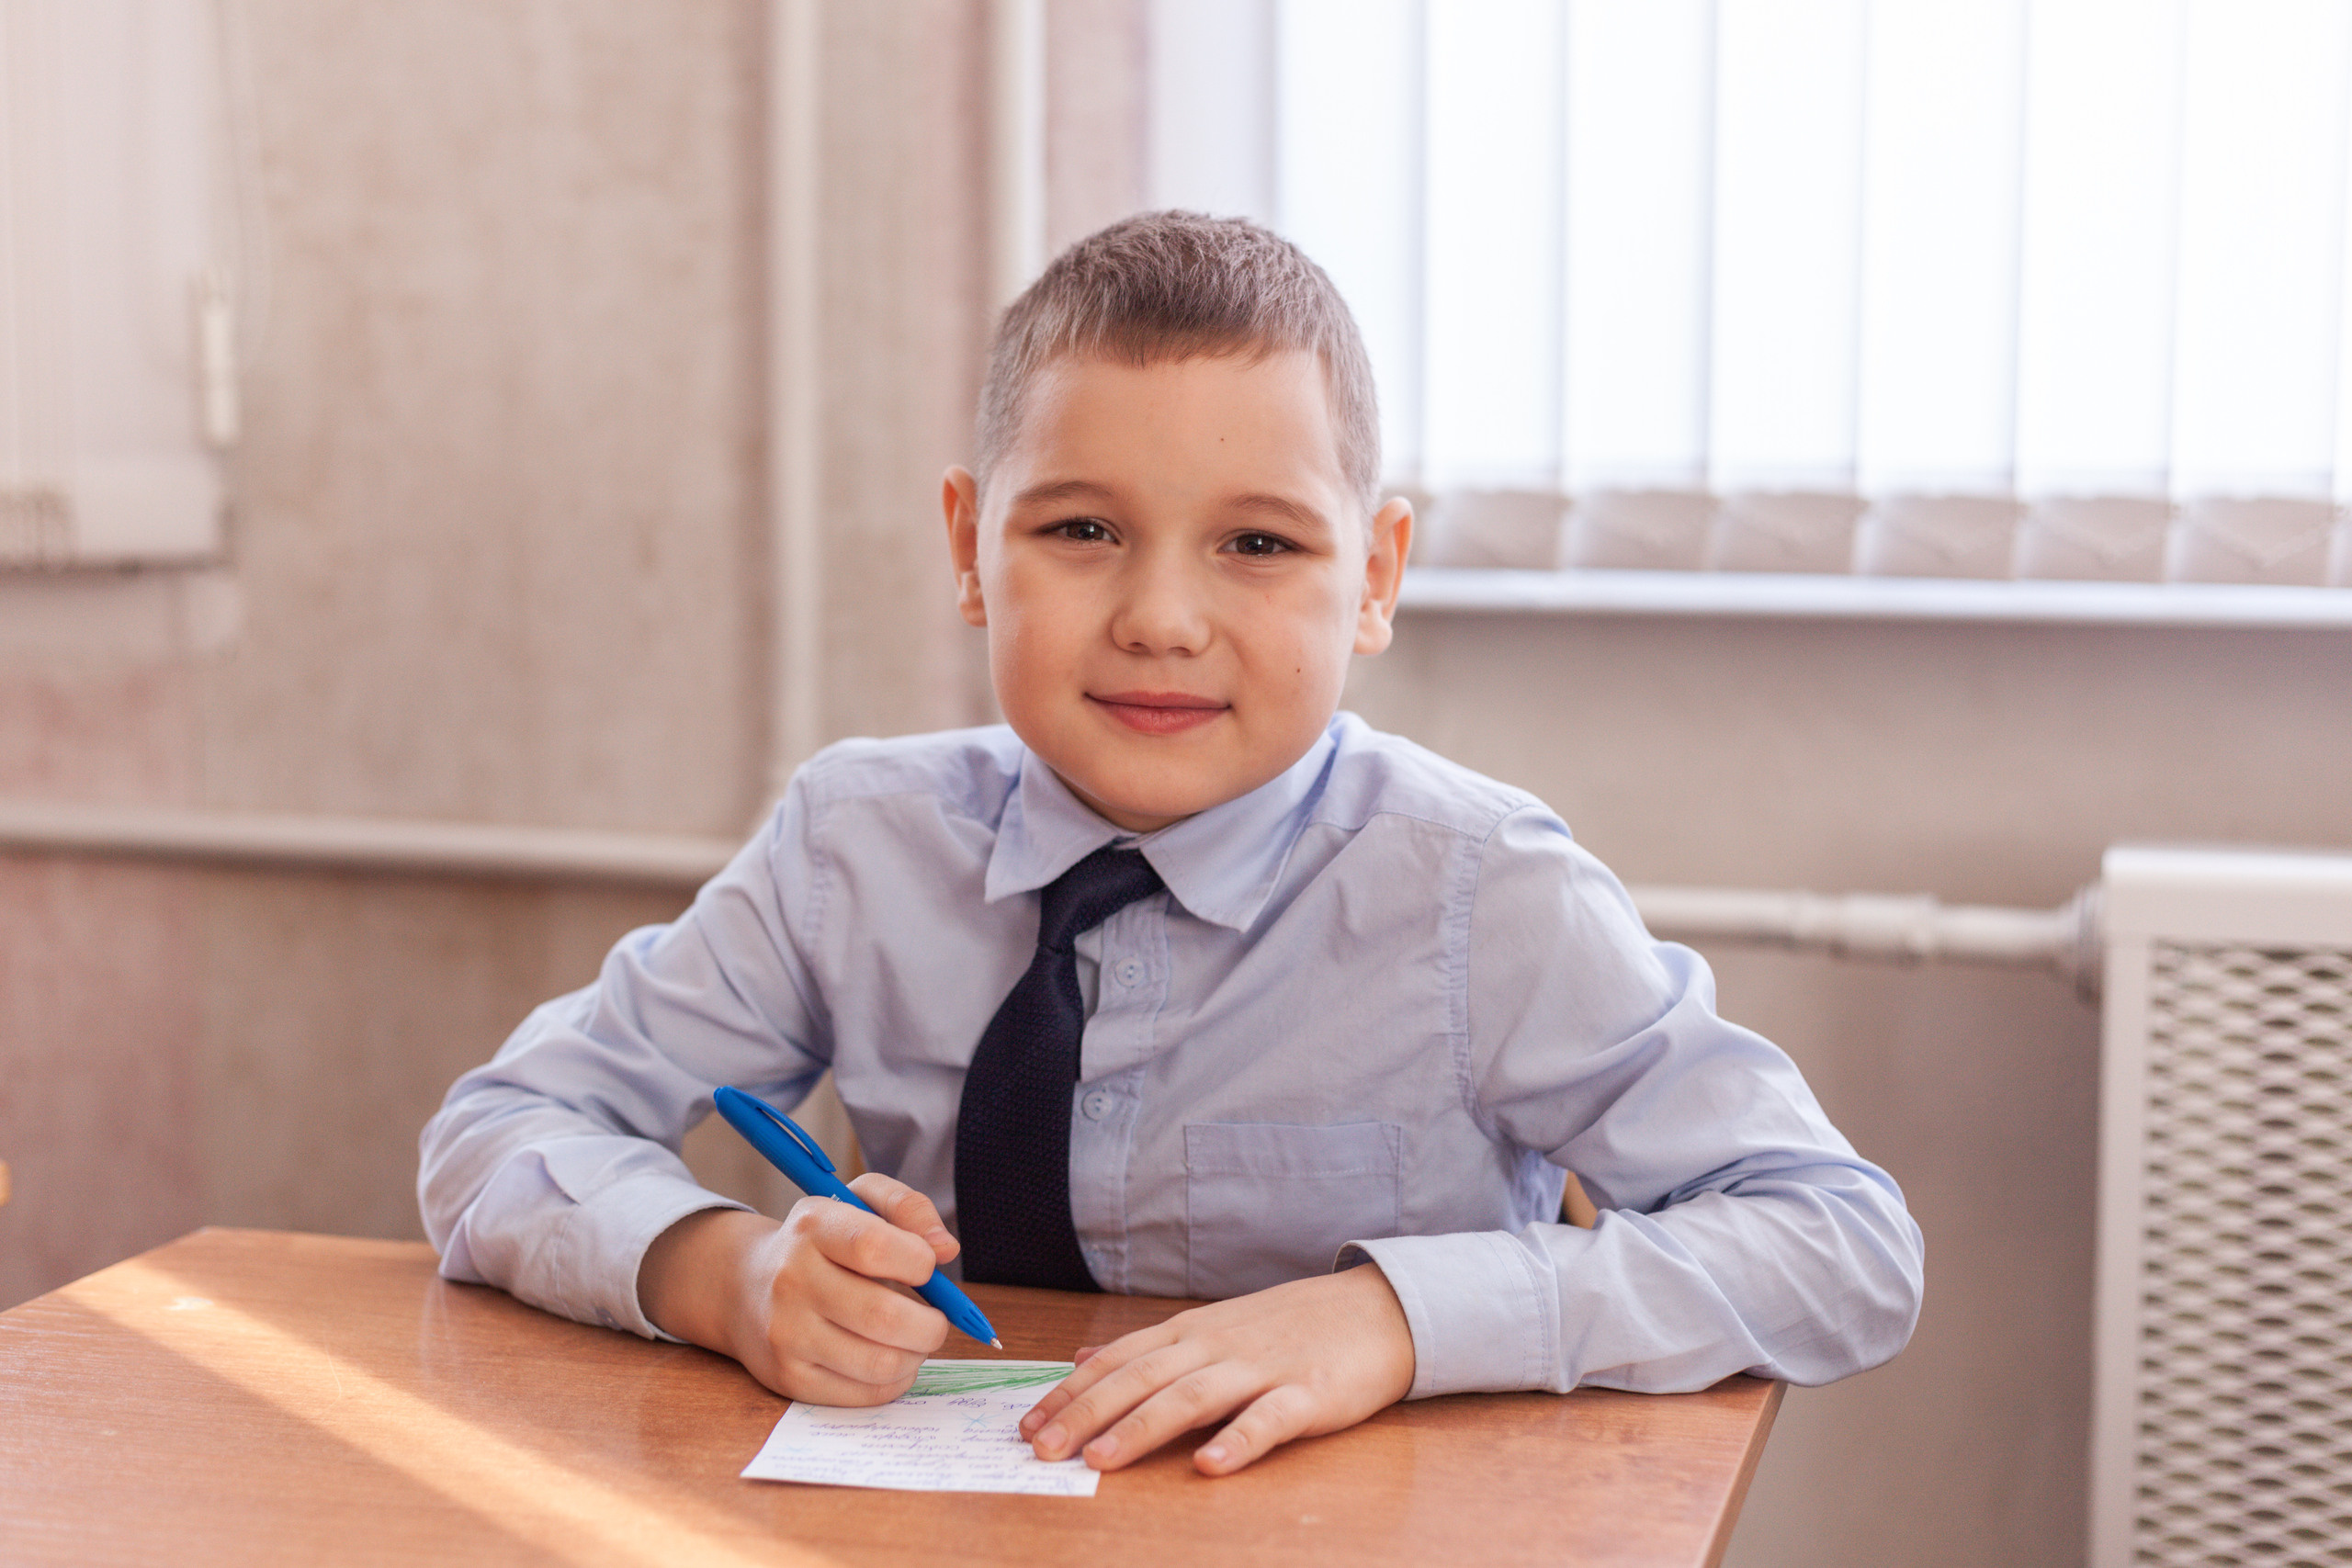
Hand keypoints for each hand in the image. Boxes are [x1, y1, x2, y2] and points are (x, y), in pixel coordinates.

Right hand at [637, 1175, 959, 1405]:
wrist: (745, 1288)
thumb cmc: (823, 1243)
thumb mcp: (858, 1201)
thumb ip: (908, 1208)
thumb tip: (946, 1248)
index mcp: (813, 1227)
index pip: (873, 1246)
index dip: (918, 1260)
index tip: (926, 1267)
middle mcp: (792, 1280)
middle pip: (884, 1316)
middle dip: (931, 1323)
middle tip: (934, 1319)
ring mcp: (787, 1334)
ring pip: (881, 1363)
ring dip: (917, 1355)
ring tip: (913, 1340)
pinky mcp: (790, 1378)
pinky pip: (866, 1393)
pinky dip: (895, 1380)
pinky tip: (889, 1358)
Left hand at [1018, 1263, 1414, 1476]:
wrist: (1375, 1310)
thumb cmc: (1289, 1327)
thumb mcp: (1213, 1328)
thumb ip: (1152, 1350)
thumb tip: (1084, 1361)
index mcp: (1190, 1332)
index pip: (1117, 1359)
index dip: (1070, 1392)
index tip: (1026, 1424)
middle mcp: (1216, 1345)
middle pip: (1141, 1378)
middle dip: (1086, 1413)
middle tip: (1042, 1449)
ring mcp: (1262, 1368)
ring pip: (1192, 1396)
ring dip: (1142, 1427)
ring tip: (1102, 1459)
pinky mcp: (1308, 1394)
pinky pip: (1268, 1419)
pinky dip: (1237, 1440)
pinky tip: (1209, 1465)